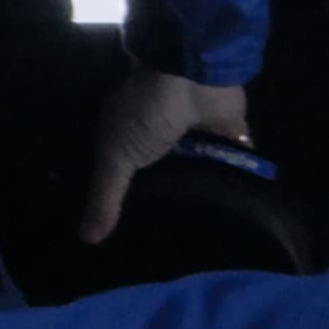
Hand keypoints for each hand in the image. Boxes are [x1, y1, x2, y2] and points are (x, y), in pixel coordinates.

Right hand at [82, 69, 249, 243]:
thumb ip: (106, 195)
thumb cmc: (147, 112)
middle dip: (167, 207)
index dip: (127, 208)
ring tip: (208, 244)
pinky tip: (241, 219)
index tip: (130, 243)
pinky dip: (238, 185)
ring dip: (204, 199)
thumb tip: (86, 240)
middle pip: (164, 181)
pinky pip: (235, 168)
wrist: (194, 76)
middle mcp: (163, 142)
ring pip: (200, 178)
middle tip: (170, 252)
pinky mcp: (230, 139)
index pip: (126, 179)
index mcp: (131, 141)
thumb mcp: (117, 156)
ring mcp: (198, 140)